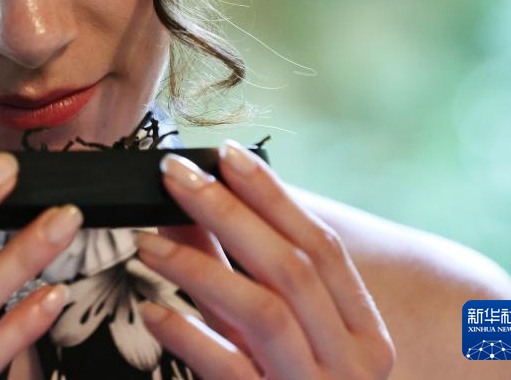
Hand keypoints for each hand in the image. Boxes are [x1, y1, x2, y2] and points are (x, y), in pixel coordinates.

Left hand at [133, 140, 395, 378]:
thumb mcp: (274, 335)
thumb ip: (240, 275)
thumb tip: (188, 211)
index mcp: (364, 331)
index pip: (323, 247)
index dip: (275, 196)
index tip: (227, 154)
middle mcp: (354, 362)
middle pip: (291, 268)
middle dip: (229, 213)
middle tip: (175, 175)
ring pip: (265, 312)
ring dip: (200, 267)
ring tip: (146, 242)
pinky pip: (232, 372)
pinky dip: (190, 337)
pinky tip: (153, 311)